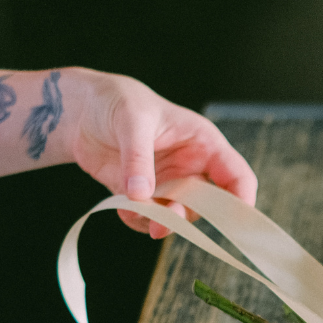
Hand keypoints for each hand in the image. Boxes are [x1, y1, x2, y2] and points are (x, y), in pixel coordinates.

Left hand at [68, 69, 256, 237]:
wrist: (81, 110)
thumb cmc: (116, 100)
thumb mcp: (131, 120)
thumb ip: (138, 158)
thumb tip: (142, 196)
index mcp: (204, 144)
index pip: (237, 177)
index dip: (241, 201)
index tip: (231, 222)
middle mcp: (192, 168)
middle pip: (208, 207)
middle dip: (187, 217)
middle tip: (162, 222)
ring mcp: (170, 184)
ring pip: (178, 217)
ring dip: (159, 221)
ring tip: (133, 210)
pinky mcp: (147, 196)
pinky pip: (150, 220)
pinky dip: (137, 221)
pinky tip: (121, 206)